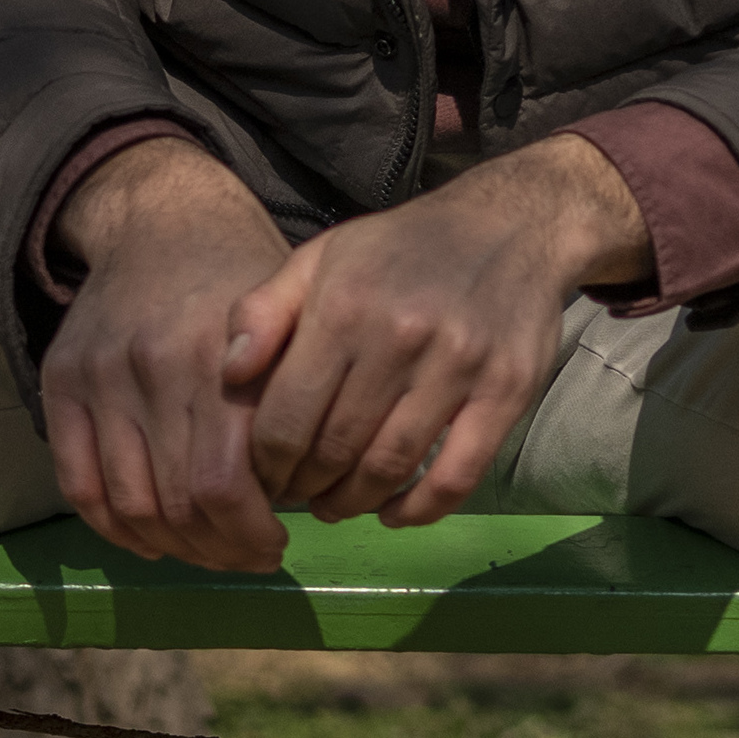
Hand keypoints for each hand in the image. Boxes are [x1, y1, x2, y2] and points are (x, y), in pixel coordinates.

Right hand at [37, 139, 299, 570]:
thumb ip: (292, 403)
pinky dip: (114, 528)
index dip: (249, 536)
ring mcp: (99, 376)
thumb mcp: (287, 323)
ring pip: (129, 504)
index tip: (274, 546)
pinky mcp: (60, 381)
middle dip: (218, 550)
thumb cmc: (241, 280)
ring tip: (204, 550)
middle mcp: (152, 367)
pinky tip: (150, 539)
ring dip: (171, 547)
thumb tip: (305, 498)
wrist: (160, 221)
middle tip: (245, 557)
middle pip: (176, 505)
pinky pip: (77, 484)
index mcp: (218, 357)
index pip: (222, 486)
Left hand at [224, 134, 647, 529]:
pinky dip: (420, 509)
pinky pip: (457, 475)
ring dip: (354, 502)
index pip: (285, 418)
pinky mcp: (507, 391)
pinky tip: (395, 513)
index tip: (260, 477)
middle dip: (305, 486)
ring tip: (335, 505)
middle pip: (334, 449)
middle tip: (295, 495)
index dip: (265, 464)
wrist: (510, 224)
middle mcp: (399, 337)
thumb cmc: (399, 249)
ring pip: (390, 467)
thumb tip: (228, 375)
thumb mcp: (321, 258)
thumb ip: (263, 312)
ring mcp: (458, 366)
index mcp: (343, 308)